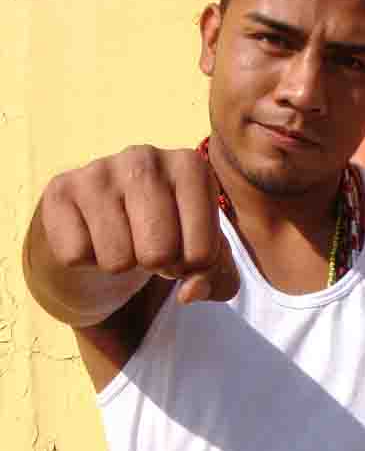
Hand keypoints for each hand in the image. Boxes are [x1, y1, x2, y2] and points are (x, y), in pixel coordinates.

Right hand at [39, 145, 239, 303]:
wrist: (100, 233)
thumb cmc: (163, 239)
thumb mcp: (202, 259)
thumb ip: (217, 279)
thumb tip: (190, 292)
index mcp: (190, 167)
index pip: (204, 252)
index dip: (192, 268)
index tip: (181, 249)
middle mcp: (145, 158)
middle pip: (159, 254)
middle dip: (155, 265)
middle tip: (147, 247)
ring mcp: (98, 170)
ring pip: (117, 259)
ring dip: (119, 264)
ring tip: (120, 240)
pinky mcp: (60, 190)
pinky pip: (78, 255)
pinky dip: (85, 260)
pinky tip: (90, 236)